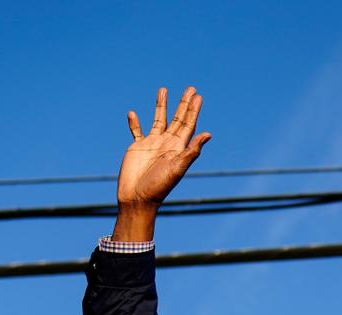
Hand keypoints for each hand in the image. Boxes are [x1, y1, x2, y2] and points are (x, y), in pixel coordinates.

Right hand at [110, 86, 210, 240]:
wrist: (138, 198)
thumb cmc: (159, 187)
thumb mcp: (178, 168)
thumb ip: (191, 151)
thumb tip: (208, 134)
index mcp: (178, 148)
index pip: (188, 125)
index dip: (193, 111)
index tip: (198, 96)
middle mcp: (167, 144)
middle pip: (177, 119)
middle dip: (183, 104)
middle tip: (190, 88)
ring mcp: (152, 145)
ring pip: (158, 120)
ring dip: (161, 106)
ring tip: (163, 90)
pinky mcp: (137, 148)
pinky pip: (136, 132)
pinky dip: (134, 123)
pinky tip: (132, 113)